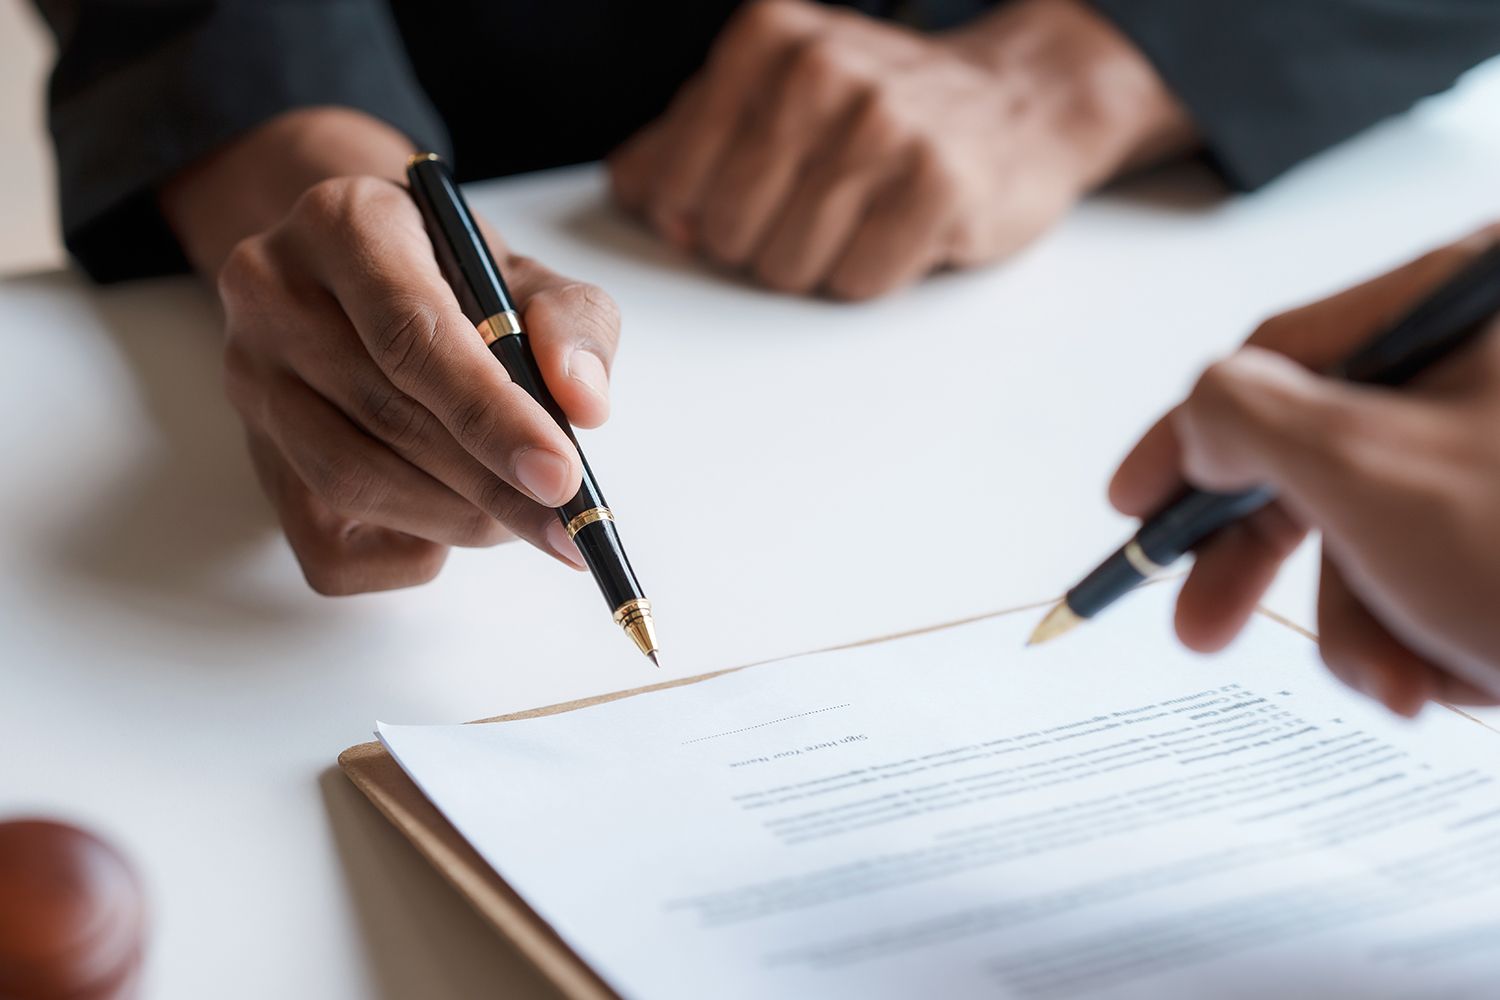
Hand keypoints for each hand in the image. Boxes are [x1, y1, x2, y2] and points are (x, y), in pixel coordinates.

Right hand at [162, 110, 619, 593]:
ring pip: (351, 480)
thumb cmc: (456, 278)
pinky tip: (450, 529)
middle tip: (564, 518)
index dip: (492, 416)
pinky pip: (322, 545)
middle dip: (490, 483)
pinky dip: (403, 554)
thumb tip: (585, 404)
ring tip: (519, 516)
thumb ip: (572, 323)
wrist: (366, 276)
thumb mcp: (527, 274)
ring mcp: (250, 379)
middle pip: (386, 415)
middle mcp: (274, 292)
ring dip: (454, 517)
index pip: (412, 336)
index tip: (561, 476)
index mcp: (346, 223)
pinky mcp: (254, 455)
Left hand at [609, 0, 1191, 299]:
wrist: (1017, 102)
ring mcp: (884, 123)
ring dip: (818, 263)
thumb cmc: (878, 111)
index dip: (699, 217)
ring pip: (787, 265)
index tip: (740, 201)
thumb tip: (631, 191)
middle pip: (728, 233)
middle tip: (815, 207)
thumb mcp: (776, 97)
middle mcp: (820, 68)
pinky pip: (857, 282)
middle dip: (762, 243)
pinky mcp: (939, 183)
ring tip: (859, 214)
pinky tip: (898, 228)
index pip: (674, 186)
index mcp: (764, 39)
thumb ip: (688, 139)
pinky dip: (871, 274)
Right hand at [1111, 225, 1499, 716]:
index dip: (1187, 437)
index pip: (1288, 351)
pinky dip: (1444, 639)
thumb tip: (1199, 416)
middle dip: (1283, 566)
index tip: (1132, 507)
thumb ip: (1245, 418)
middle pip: (1338, 454)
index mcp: (1476, 303)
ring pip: (1391, 534)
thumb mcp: (1371, 471)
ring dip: (1378, 628)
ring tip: (1416, 687)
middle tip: (1202, 629)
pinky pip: (1452, 574)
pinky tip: (1477, 676)